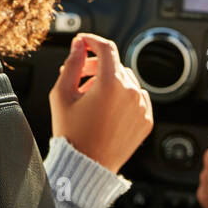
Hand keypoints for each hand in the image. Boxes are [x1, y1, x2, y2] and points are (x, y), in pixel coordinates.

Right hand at [49, 33, 153, 172]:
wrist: (86, 167)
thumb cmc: (72, 134)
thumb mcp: (62, 95)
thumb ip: (72, 64)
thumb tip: (79, 45)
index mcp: (110, 83)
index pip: (106, 48)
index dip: (92, 40)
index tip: (83, 42)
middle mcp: (131, 92)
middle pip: (114, 64)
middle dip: (95, 65)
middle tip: (78, 75)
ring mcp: (142, 107)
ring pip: (126, 80)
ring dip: (108, 82)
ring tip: (89, 97)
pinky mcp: (146, 120)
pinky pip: (136, 98)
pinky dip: (122, 97)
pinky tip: (105, 109)